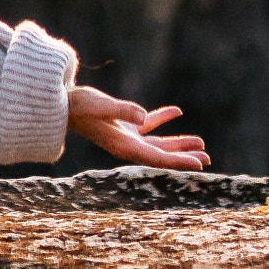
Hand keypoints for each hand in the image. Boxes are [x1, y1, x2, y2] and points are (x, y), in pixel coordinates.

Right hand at [67, 85, 209, 169]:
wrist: (60, 103)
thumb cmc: (78, 105)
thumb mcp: (100, 106)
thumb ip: (122, 110)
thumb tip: (143, 116)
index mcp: (123, 146)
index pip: (157, 158)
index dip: (179, 161)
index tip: (200, 165)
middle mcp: (127, 145)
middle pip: (162, 155)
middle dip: (184, 156)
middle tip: (207, 158)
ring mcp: (125, 136)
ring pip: (158, 143)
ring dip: (178, 142)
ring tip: (200, 141)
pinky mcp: (123, 125)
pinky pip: (147, 124)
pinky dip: (163, 119)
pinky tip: (177, 112)